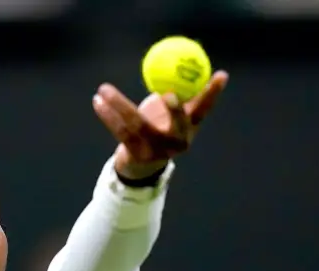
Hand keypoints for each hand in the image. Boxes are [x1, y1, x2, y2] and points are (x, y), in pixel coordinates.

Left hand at [93, 72, 228, 180]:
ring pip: (137, 124)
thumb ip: (181, 94)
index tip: (220, 75)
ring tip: (103, 89)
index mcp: (189, 128)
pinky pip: (120, 131)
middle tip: (169, 92)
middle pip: (178, 124)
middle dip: (176, 109)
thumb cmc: (160, 128)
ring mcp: (157, 150)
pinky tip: (98, 101)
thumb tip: (188, 60)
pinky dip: (107, 114)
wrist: (142, 163)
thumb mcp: (173, 114)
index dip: (213, 92)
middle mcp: (177, 142)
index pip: (204, 108)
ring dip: (118, 104)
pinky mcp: (137, 154)